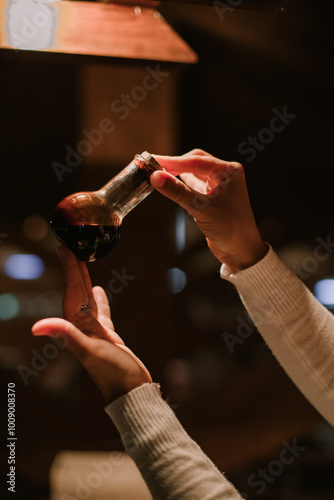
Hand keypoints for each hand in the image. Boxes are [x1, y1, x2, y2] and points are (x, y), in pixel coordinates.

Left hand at [32, 247, 151, 402]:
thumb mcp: (89, 351)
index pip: (71, 292)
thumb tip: (37, 327)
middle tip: (71, 248)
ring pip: (89, 299)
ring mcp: (96, 331)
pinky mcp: (108, 335)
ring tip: (84, 264)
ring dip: (86, 281)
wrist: (130, 390)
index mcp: (77, 326)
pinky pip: (102, 311)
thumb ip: (66, 335)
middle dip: (74, 270)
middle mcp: (83, 327)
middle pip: (77, 292)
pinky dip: (101, 300)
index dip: (69, 270)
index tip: (65, 250)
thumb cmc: (112, 372)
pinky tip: (101, 291)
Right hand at [151, 149, 267, 272]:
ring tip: (158, 174)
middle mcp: (226, 175)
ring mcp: (219, 185)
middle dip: (175, 164)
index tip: (154, 161)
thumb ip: (177, 191)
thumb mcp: (201, 208)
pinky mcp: (212, 197)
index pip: (196, 161)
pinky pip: (193, 185)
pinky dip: (181, 184)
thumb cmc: (230, 229)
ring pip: (193, 172)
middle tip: (154, 166)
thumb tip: (156, 177)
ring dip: (177, 173)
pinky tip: (170, 185)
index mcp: (229, 171)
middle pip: (195, 161)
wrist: (241, 251)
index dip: (173, 161)